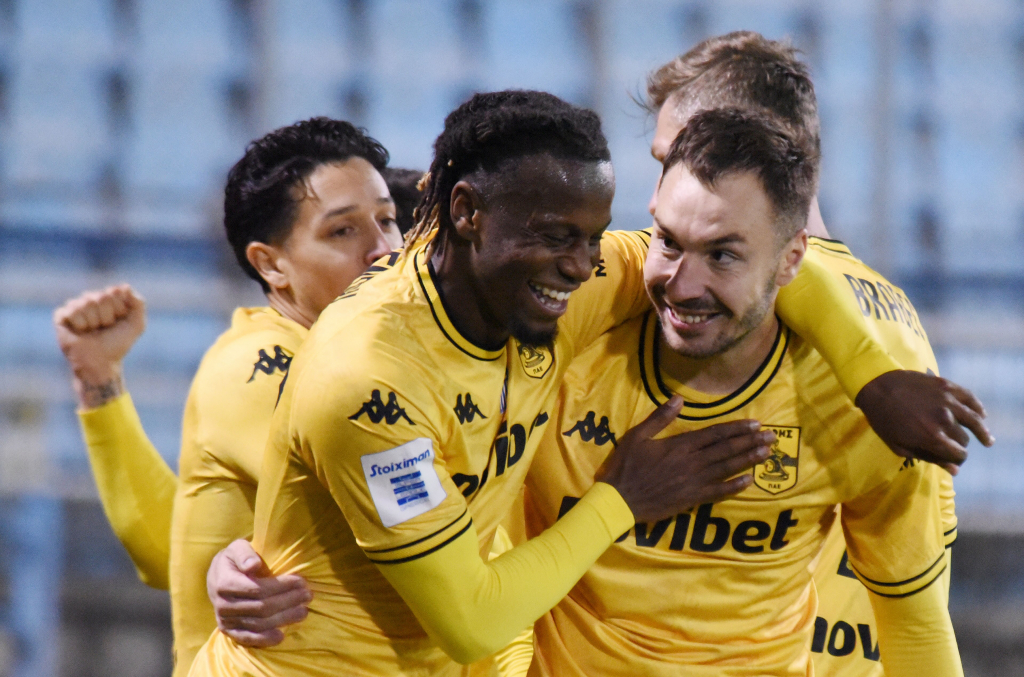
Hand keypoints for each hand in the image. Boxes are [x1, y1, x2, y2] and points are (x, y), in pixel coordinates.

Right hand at [54, 285, 146, 408]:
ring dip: (93, 322)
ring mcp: (75, 306)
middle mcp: (91, 299)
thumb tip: (125, 286)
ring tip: (92, 331)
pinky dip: (80, 325)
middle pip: (101, 297)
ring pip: (86, 303)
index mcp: (109, 298)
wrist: (100, 362)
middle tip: (104, 328)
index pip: (115, 291)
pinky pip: (72, 311)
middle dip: (106, 317)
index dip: (119, 310)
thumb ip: (138, 304)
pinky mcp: (61, 315)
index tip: (118, 322)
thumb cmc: (117, 344)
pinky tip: (80, 332)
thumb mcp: (136, 325)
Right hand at [207, 539, 311, 647]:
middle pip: (262, 607)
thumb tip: (253, 565)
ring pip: (258, 623)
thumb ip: (245, 554)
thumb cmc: (234, 560)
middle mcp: (223, 604)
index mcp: (224, 583)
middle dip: (288, 601)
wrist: (217, 577)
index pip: (258, 589)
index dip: (281, 586)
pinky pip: (247, 638)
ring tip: (304, 611)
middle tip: (308, 595)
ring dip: (283, 619)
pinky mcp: (228, 631)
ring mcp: (225, 619)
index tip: (301, 581)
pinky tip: (281, 636)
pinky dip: (264, 639)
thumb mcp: (237, 548)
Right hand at [596, 396, 773, 521]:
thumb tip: (678, 399)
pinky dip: (735, 486)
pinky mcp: (692, 499)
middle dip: (751, 442)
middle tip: (773, 437)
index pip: (715, 434)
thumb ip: (659, 418)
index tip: (755, 424)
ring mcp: (694, 481)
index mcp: (680, 445)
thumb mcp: (637, 436)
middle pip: (727, 449)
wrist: (619, 500)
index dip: (736, 428)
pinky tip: (750, 481)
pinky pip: (719, 492)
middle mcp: (692, 462)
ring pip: (727, 468)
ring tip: (767, 453)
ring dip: (749, 460)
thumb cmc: (626, 466)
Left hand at [856, 370, 993, 474]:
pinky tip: (981, 416)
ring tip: (987, 440)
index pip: (958, 455)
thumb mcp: (900, 446)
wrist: (876, 387)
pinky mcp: (947, 386)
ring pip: (975, 421)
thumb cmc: (884, 420)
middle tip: (958, 446)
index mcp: (932, 437)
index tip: (955, 460)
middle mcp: (944, 420)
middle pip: (964, 439)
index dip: (958, 460)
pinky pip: (970, 399)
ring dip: (982, 432)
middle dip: (961, 445)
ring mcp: (947, 401)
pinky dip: (978, 408)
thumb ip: (929, 458)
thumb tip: (955, 471)